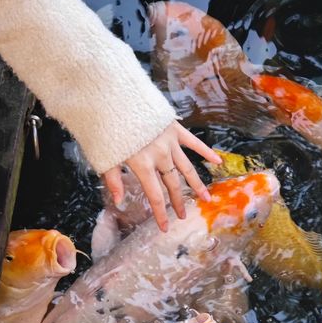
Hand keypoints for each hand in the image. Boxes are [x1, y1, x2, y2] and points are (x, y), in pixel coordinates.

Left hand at [102, 121, 221, 230]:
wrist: (114, 95)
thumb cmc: (106, 126)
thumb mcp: (104, 155)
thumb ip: (113, 179)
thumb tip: (119, 202)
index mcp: (142, 164)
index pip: (154, 195)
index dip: (161, 213)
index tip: (166, 228)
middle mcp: (160, 155)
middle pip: (172, 184)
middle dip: (178, 201)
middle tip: (184, 215)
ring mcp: (169, 141)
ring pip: (186, 167)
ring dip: (196, 184)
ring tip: (205, 198)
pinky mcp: (174, 128)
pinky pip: (193, 142)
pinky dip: (205, 152)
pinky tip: (217, 162)